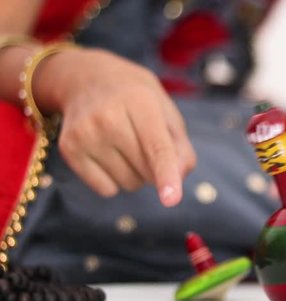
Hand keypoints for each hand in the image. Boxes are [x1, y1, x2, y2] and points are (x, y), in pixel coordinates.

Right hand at [38, 48, 195, 206]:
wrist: (85, 78)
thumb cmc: (137, 99)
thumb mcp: (166, 110)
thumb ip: (180, 146)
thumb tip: (178, 178)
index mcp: (140, 101)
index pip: (157, 147)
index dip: (167, 175)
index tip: (171, 200)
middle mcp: (108, 117)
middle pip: (147, 171)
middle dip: (155, 167)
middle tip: (143, 139)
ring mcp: (85, 133)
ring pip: (128, 183)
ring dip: (135, 174)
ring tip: (124, 144)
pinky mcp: (69, 149)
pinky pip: (106, 189)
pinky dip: (114, 180)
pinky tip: (107, 153)